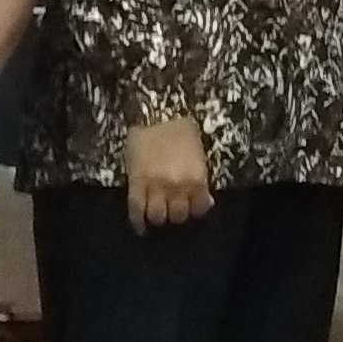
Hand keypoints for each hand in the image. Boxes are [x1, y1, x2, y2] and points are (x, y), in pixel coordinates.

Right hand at [124, 114, 214, 233]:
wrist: (153, 114)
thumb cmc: (179, 130)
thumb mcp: (198, 153)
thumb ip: (201, 178)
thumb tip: (207, 201)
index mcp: (196, 177)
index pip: (199, 209)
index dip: (195, 211)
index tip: (190, 208)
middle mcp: (178, 186)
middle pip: (178, 216)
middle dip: (176, 214)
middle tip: (172, 208)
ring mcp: (155, 186)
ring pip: (158, 216)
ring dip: (159, 217)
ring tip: (157, 212)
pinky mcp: (135, 184)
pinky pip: (136, 211)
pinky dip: (138, 223)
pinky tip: (141, 227)